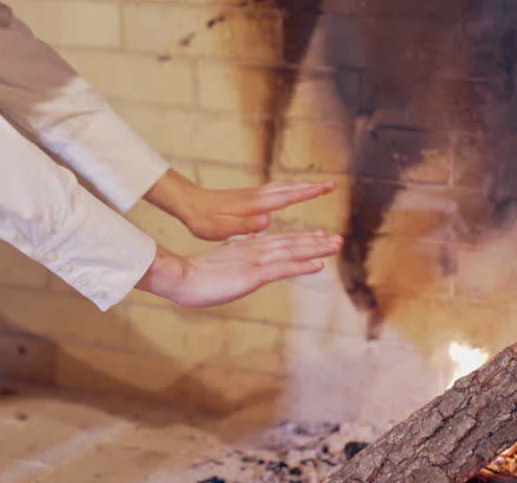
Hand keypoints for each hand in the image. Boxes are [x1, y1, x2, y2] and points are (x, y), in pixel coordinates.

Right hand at [134, 231, 341, 307]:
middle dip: (314, 241)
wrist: (180, 278)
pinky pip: (283, 268)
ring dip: (315, 249)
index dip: (300, 239)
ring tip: (335, 245)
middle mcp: (253, 250)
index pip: (278, 241)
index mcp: (245, 248)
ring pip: (291, 251)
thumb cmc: (193, 275)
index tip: (318, 237)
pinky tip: (319, 265)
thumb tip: (244, 250)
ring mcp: (254, 260)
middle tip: (337, 239)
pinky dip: (302, 265)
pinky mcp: (253, 273)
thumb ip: (234, 255)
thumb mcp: (218, 262)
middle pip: (290, 243)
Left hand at [145, 170, 336, 240]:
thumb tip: (267, 221)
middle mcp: (256, 197)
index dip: (307, 193)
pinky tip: (288, 194)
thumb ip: (244, 225)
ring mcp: (252, 195)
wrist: (187, 203)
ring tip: (316, 188)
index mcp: (254, 205)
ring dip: (300, 187)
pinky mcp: (247, 198)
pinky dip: (287, 190)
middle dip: (310, 187)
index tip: (326, 188)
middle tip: (331, 185)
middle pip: (288, 188)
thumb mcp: (221, 228)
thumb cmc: (203, 219)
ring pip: (281, 188)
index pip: (286, 197)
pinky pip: (274, 192)